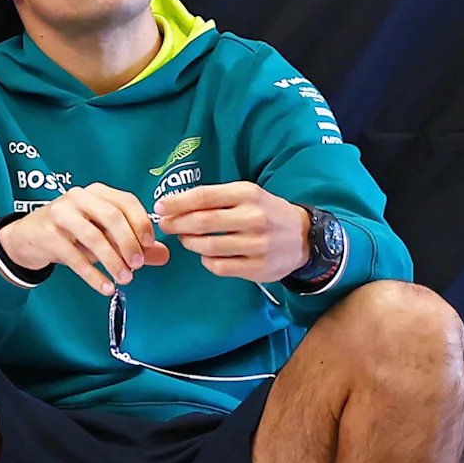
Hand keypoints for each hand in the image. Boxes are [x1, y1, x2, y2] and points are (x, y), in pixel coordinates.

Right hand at [0, 183, 171, 295]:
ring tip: (125, 279)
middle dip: (129, 243)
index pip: (125, 201)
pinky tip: (106, 287)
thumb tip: (164, 255)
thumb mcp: (102, 234)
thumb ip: (132, 243)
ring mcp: (61, 214)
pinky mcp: (48, 235)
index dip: (141, 222)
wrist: (27, 238)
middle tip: (138, 265)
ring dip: (113, 261)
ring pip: (94, 237)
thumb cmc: (70, 233)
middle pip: (112, 217)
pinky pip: (75, 258)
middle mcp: (78, 198)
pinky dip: (93, 275)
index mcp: (96, 192)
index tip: (149, 244)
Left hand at [153, 182, 310, 281]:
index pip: (204, 197)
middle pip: (202, 222)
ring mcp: (257, 244)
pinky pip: (220, 267)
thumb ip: (215, 199)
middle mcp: (254, 217)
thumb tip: (174, 205)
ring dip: (190, 243)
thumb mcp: (246, 195)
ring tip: (186, 239)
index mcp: (248, 194)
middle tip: (166, 226)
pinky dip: (207, 261)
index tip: (160, 207)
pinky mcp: (258, 268)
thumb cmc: (266, 212)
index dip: (177, 202)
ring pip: (208, 247)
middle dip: (177, 224)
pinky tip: (206, 255)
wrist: (303, 237)